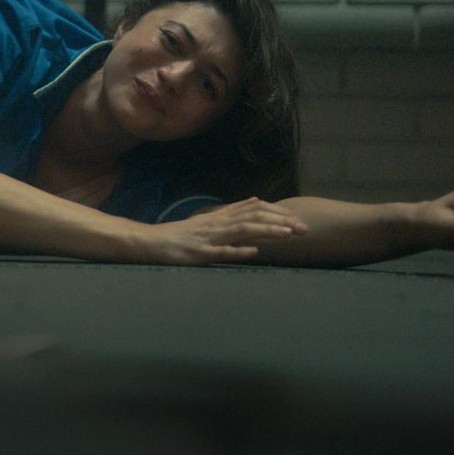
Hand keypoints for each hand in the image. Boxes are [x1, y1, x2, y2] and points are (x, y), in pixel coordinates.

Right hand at [145, 197, 307, 264]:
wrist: (150, 241)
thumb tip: (255, 200)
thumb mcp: (208, 220)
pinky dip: (238, 251)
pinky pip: (220, 252)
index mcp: (220, 217)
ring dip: (266, 231)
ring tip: (288, 234)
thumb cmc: (180, 235)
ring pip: (241, 231)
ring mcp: (208, 238)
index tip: (298, 218)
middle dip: (280, 222)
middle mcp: (217, 224)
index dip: (278, 212)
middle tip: (303, 228)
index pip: (254, 209)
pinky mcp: (198, 253)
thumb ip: (232, 212)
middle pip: (253, 218)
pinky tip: (254, 252)